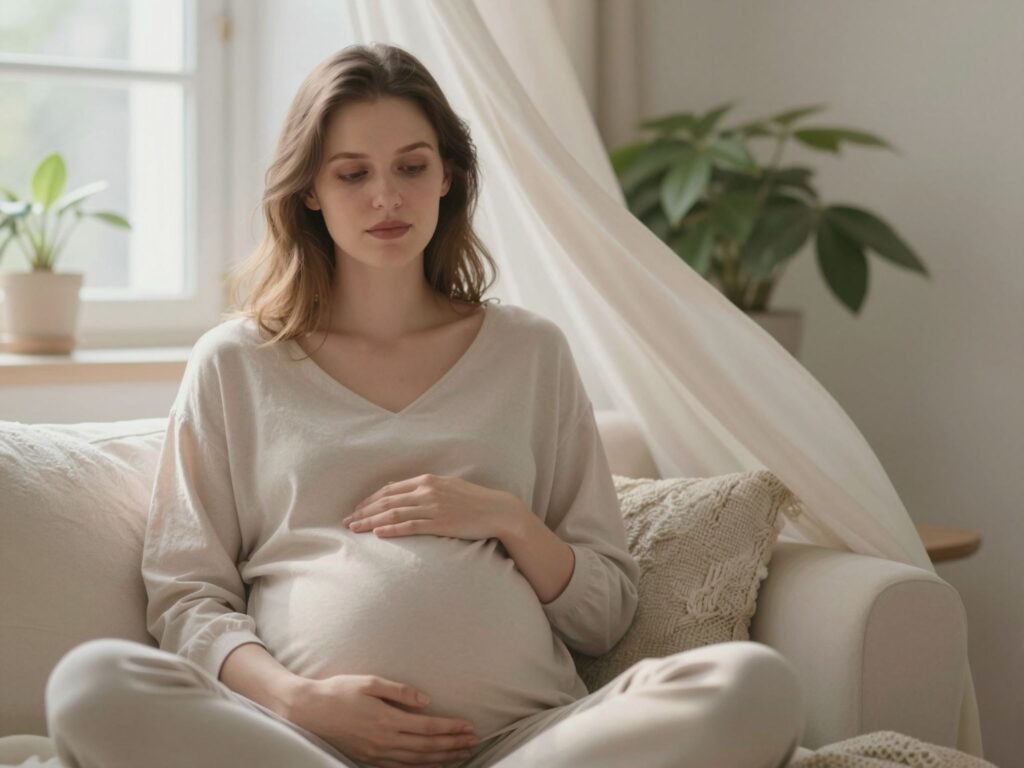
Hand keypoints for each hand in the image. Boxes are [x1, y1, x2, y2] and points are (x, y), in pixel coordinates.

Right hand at [286, 674, 479, 767]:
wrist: (308, 711)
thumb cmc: (338, 691)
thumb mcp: (369, 681)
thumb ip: (399, 691)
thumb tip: (426, 700)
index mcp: (386, 720)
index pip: (427, 727)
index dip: (450, 728)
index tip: (468, 726)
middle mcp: (384, 741)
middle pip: (427, 747)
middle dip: (453, 745)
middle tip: (474, 741)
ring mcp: (376, 754)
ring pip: (417, 761)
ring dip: (442, 758)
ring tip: (462, 753)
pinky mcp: (369, 759)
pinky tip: (434, 765)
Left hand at [342, 474, 515, 541]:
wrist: (497, 511)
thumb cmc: (473, 500)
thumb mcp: (447, 487)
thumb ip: (424, 488)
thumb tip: (399, 490)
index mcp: (427, 480)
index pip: (390, 489)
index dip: (370, 499)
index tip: (356, 508)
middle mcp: (427, 491)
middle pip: (387, 501)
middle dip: (364, 511)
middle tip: (347, 521)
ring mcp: (433, 507)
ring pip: (394, 514)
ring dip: (371, 521)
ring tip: (355, 528)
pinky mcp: (440, 523)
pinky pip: (410, 526)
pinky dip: (391, 529)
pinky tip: (377, 534)